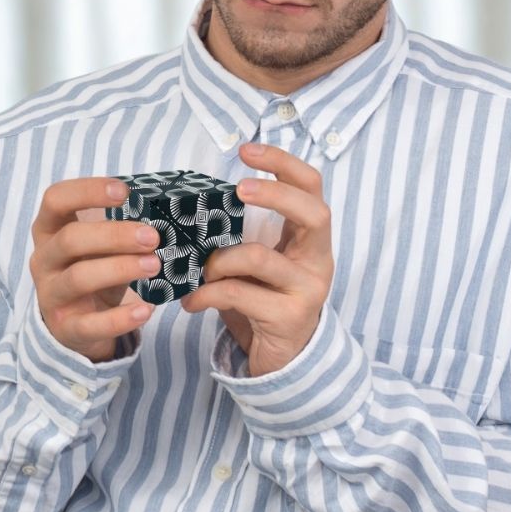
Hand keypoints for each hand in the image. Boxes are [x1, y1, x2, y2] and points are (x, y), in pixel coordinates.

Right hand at [29, 178, 160, 361]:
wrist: (76, 321)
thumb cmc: (93, 266)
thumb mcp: (99, 243)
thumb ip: (119, 225)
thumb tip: (163, 210)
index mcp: (49, 229)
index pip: (56, 199)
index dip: (87, 191)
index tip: (124, 191)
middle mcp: (44, 259)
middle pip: (70, 239)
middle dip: (114, 235)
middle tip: (152, 236)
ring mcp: (51, 294)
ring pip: (79, 278)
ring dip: (120, 269)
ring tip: (154, 265)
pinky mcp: (66, 327)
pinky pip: (92, 324)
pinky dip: (121, 318)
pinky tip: (147, 309)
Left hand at [181, 144, 332, 376]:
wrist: (285, 361)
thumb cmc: (265, 300)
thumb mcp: (260, 263)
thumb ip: (244, 234)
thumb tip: (198, 205)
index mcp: (310, 239)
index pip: (311, 187)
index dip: (284, 162)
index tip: (247, 150)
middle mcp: (319, 260)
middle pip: (314, 212)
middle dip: (274, 194)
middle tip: (238, 189)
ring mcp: (308, 290)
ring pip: (260, 257)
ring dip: (219, 260)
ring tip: (200, 272)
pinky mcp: (289, 318)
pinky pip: (238, 293)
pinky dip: (206, 294)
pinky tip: (191, 301)